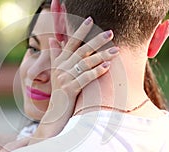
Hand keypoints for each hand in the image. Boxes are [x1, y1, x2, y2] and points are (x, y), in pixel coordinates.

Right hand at [29, 17, 118, 143]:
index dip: (79, 31)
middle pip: (81, 51)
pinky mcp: (69, 90)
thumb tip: (52, 39)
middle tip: (110, 33)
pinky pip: (85, 78)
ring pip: (85, 64)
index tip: (90, 20)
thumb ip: (55, 55)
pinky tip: (107, 66)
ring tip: (116, 50)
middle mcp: (61, 68)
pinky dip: (96, 72)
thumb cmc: (60, 92)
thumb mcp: (55, 72)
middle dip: (96, 41)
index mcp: (59, 62)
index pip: (70, 43)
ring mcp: (64, 79)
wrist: (56, 113)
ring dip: (102, 56)